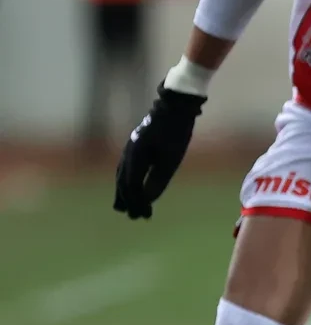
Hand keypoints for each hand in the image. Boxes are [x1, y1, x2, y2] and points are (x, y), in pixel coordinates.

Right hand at [113, 85, 204, 218]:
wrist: (174, 107)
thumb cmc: (175, 132)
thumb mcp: (171, 158)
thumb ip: (158, 180)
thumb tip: (148, 199)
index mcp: (136, 157)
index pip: (132, 187)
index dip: (136, 203)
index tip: (143, 216)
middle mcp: (128, 153)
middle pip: (123, 182)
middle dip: (128, 200)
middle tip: (134, 217)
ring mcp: (130, 148)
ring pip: (122, 175)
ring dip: (124, 192)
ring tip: (125, 207)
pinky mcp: (135, 146)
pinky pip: (126, 168)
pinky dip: (126, 181)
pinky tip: (131, 187)